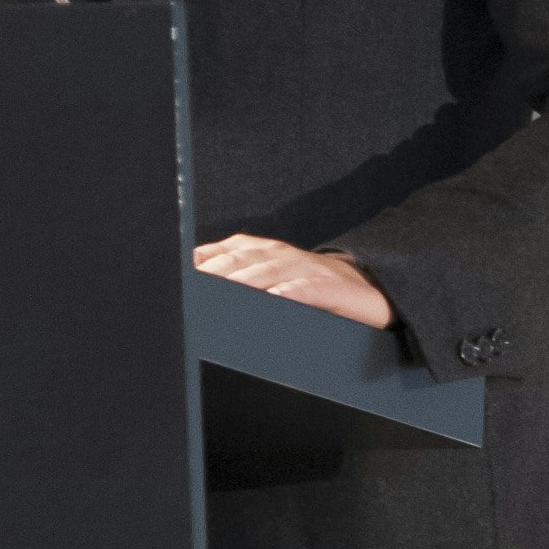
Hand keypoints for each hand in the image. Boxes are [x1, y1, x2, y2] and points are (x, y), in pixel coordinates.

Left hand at [193, 235, 392, 329]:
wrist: (367, 288)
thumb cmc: (311, 286)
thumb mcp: (274, 279)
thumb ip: (240, 275)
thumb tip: (197, 276)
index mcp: (265, 251)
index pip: (228, 250)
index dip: (205, 260)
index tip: (181, 272)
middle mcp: (282, 254)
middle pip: (243, 259)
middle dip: (217, 271)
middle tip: (192, 287)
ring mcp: (307, 269)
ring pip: (271, 271)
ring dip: (247, 279)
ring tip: (226, 291)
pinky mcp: (330, 287)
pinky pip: (308, 289)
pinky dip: (291, 292)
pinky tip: (276, 298)